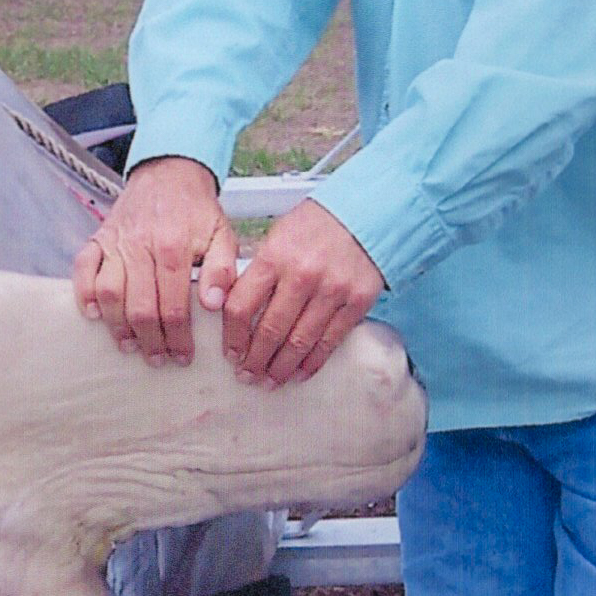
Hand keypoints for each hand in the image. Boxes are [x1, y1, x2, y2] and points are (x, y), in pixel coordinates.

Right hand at [72, 157, 238, 365]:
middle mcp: (141, 245)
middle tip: (159, 359)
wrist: (169, 173)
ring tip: (130, 346)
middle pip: (140, 305)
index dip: (178, 336)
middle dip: (150, 339)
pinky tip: (93, 314)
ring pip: (109, 292)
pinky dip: (84, 293)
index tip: (183, 356)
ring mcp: (116, 242)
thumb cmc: (196, 210)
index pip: (174, 304)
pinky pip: (82, 268)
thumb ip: (221, 270)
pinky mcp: (98, 238)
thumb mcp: (222, 234)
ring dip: (117, 325)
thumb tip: (212, 304)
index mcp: (174, 246)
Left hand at [224, 200, 385, 385]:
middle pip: (270, 331)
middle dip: (255, 360)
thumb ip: (257, 272)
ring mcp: (332, 291)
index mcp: (274, 257)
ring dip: (282, 367)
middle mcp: (302, 276)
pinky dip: (313, 361)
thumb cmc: (316, 225)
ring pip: (300, 341)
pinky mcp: (356, 302)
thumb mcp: (277, 237)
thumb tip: (231, 306)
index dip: (233, 337)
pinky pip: (330, 340)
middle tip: (248, 375)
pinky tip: (301, 372)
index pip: (241, 307)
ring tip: (271, 380)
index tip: (230, 353)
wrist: (365, 214)